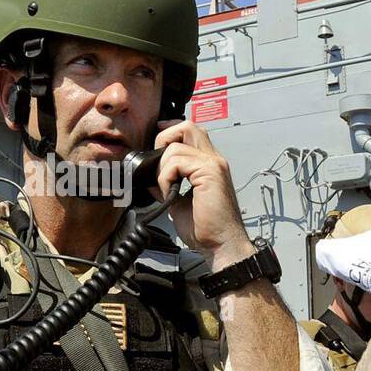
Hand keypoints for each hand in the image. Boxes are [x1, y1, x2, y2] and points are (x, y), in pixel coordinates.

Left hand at [153, 120, 253, 270]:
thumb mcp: (179, 202)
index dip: (170, 133)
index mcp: (208, 164)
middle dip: (164, 137)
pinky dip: (166, 177)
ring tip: (167, 190)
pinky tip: (170, 194)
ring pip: (175, 146)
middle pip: (187, 126)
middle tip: (158, 163)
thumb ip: (168, 185)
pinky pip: (176, 162)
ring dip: (162, 169)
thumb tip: (150, 177)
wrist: (221, 244)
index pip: (190, 132)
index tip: (156, 146)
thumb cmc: (206, 228)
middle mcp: (213, 160)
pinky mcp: (210, 172)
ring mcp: (213, 164)